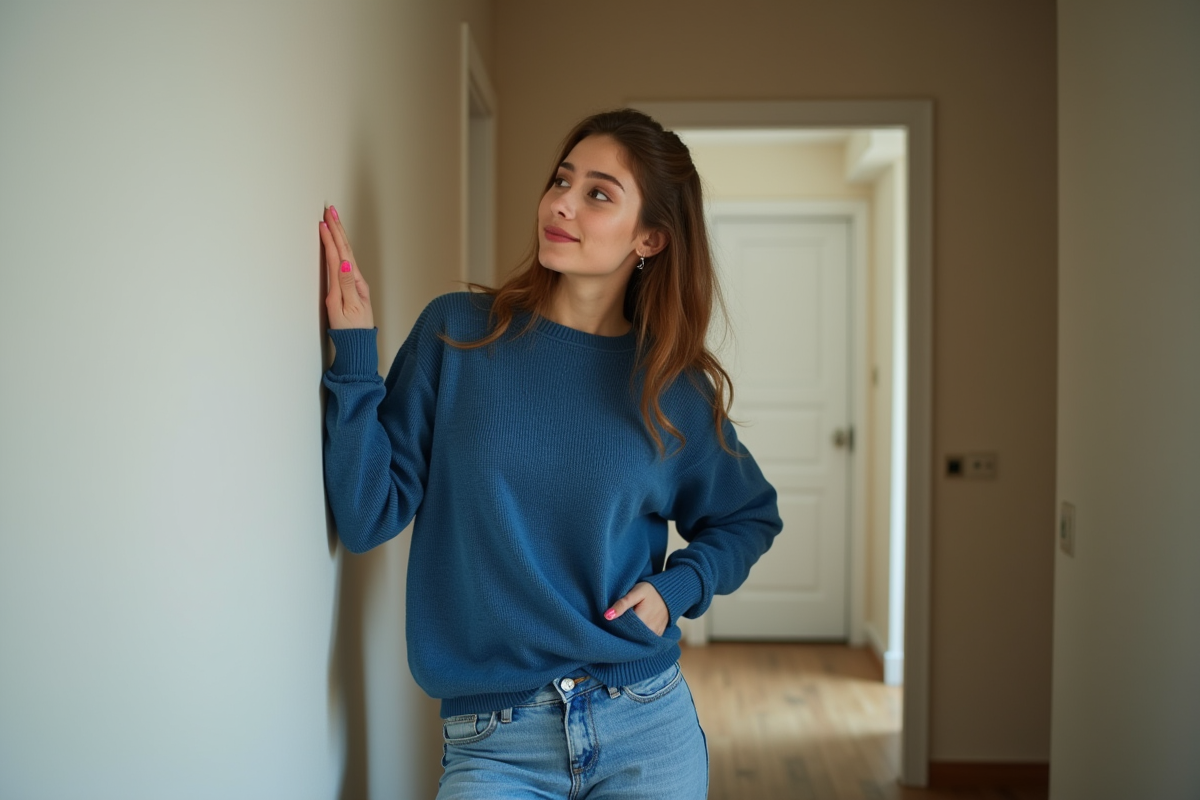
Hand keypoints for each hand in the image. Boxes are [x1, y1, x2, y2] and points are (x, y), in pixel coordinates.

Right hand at [320, 205, 373, 329]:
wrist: (358, 343)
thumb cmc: (349, 329)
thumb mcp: (345, 307)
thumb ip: (344, 284)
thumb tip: (344, 263)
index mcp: (353, 283)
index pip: (340, 255)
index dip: (331, 238)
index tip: (324, 222)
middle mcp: (356, 280)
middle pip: (345, 249)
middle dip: (337, 229)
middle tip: (331, 211)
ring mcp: (355, 283)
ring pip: (346, 253)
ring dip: (340, 235)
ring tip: (334, 220)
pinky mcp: (352, 286)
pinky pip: (346, 261)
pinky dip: (341, 248)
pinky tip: (339, 242)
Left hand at [605, 582, 668, 635]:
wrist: (670, 593)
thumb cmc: (651, 590)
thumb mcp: (636, 592)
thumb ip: (623, 604)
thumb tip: (607, 616)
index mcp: (642, 621)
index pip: (622, 632)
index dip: (614, 628)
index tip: (610, 623)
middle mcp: (649, 631)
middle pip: (630, 638)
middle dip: (621, 633)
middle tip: (617, 623)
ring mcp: (655, 634)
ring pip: (638, 640)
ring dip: (630, 636)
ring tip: (625, 626)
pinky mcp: (658, 635)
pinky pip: (646, 641)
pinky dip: (639, 637)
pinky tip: (633, 630)